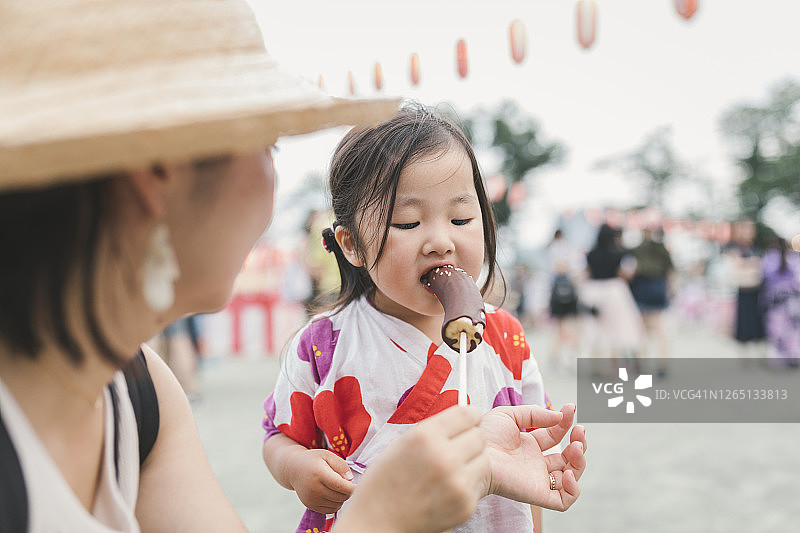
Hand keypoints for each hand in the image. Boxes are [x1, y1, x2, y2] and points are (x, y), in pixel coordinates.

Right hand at [287, 448, 354, 513]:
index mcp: (319, 474)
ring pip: (337, 504)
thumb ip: (341, 465)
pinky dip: (335, 503)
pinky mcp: (311, 506)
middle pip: (341, 496)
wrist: (293, 469)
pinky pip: (330, 509)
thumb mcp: (327, 455)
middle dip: (348, 491)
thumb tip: (350, 480)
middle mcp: (314, 489)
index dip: (353, 488)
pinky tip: (332, 493)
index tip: (360, 485)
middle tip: (348, 483)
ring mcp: (311, 499)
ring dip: (342, 498)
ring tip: (338, 487)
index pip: (341, 486)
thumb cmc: (314, 460)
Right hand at [332, 405, 487, 532]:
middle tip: (455, 449)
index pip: (468, 413)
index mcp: (425, 437)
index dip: (469, 417)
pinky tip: (447, 489)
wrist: (377, 523)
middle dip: (470, 440)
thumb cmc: (385, 481)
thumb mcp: (401, 443)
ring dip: (471, 462)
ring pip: (484, 460)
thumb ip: (433, 430)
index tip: (465, 422)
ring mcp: (457, 484)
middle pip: (479, 436)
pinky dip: (467, 484)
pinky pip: (478, 484)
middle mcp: (444, 457)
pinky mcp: (465, 505)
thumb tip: (464, 417)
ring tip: (450, 471)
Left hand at [480, 404, 586, 510]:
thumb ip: (535, 414)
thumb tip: (559, 417)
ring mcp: (537, 479)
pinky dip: (573, 489)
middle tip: (579, 430)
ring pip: (570, 478)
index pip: (555, 435)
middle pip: (567, 457)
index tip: (570, 409)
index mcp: (528, 445)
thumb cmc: (485, 435)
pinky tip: (568, 472)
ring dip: (580, 462)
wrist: (476, 452)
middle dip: (578, 442)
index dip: (565, 422)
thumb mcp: (509, 414)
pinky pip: (564, 501)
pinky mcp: (538, 493)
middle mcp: (535, 463)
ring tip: (575, 447)